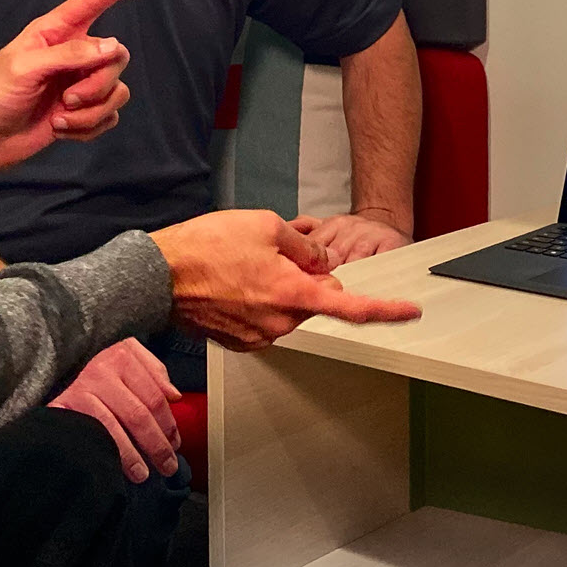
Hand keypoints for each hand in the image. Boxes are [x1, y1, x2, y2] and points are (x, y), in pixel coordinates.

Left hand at [0, 0, 154, 176]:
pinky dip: (90, 127)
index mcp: (55, 33)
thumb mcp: (25, 68)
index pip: (93, 2)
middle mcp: (73, 55)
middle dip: (98, 83)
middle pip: (116, 56)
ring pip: (116, 90)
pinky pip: (110, 116)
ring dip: (92, 111)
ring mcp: (80, 85)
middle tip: (68, 98)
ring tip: (61, 119)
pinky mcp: (82, 113)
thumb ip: (70, 54)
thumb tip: (112, 46)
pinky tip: (63, 130)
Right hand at [49, 338, 181, 483]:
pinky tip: (116, 468)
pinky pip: (92, 435)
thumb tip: (174, 396)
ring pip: (114, 427)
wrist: (66, 389)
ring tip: (143, 474)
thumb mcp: (133, 367)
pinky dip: (108, 454)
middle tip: (167, 466)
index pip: (155, 396)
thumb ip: (156, 376)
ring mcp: (82, 388)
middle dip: (156, 445)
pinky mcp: (64, 407)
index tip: (175, 444)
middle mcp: (102, 368)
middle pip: (138, 414)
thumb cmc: (108, 382)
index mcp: (124, 355)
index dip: (168, 424)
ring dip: (131, 456)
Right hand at [151, 210, 422, 350]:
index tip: (409, 312)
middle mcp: (280, 324)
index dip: (385, 310)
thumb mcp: (267, 225)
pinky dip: (260, 298)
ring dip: (280, 286)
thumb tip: (321, 262)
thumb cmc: (205, 248)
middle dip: (309, 278)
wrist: (157, 276)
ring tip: (245, 263)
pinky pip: (266, 317)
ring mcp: (259, 336)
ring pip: (289, 308)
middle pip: (315, 301)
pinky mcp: (240, 341)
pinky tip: (236, 279)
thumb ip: (306, 247)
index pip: (352, 308)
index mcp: (293, 296)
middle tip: (278, 252)